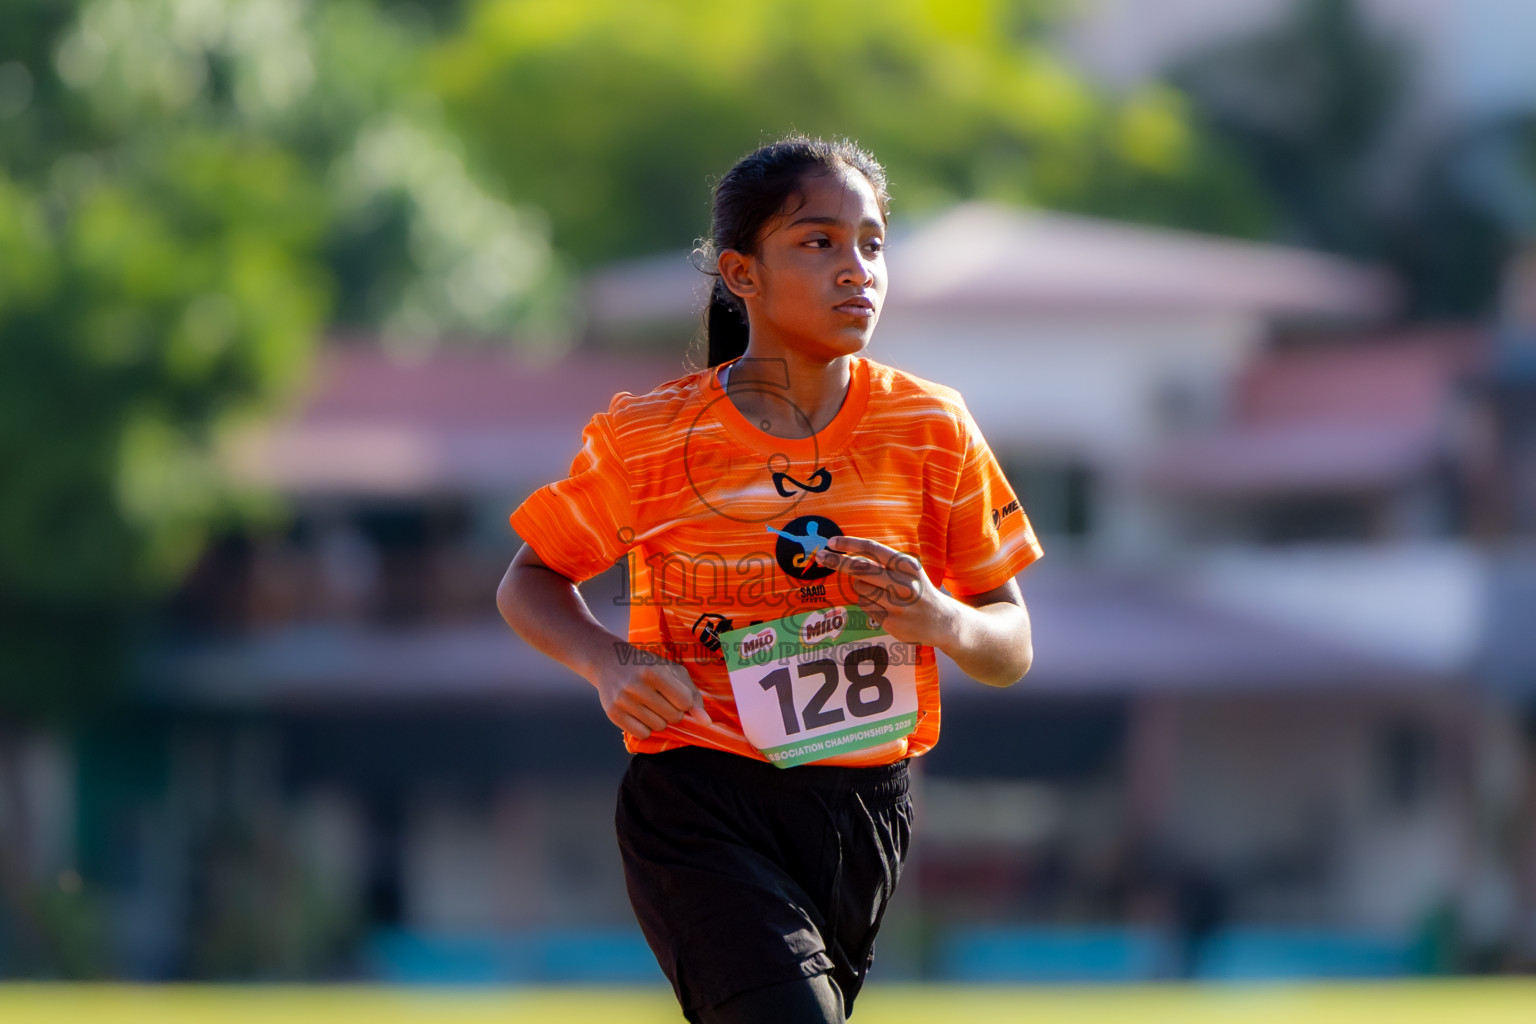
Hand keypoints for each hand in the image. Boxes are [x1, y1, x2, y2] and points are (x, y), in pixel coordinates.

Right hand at [592, 648, 712, 739]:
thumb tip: (706, 722)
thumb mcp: (672, 671)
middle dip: (673, 711)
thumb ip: (693, 695)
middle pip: (673, 717)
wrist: (609, 662)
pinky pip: (642, 734)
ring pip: (658, 727)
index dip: (684, 701)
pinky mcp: (613, 714)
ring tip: (650, 705)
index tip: (675, 694)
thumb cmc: (647, 666)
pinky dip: (646, 728)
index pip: (684, 702)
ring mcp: (623, 701)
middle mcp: (636, 686)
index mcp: (653, 672)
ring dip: (659, 720)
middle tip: (662, 699)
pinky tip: (640, 714)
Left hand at [815, 535, 958, 648]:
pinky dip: (868, 604)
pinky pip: (865, 607)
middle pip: (860, 568)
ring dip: (861, 588)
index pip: (872, 548)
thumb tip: (849, 554)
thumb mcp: (909, 570)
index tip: (831, 542)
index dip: (849, 544)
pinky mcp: (891, 621)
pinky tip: (885, 608)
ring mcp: (897, 604)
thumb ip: (885, 562)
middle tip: (821, 556)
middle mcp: (903, 583)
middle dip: (837, 561)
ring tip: (880, 593)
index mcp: (907, 565)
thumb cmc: (919, 590)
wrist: (943, 621)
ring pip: (860, 589)